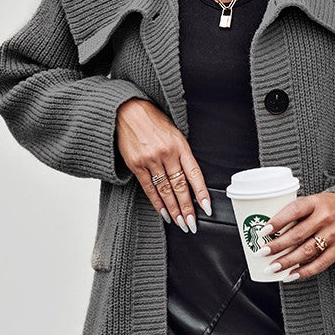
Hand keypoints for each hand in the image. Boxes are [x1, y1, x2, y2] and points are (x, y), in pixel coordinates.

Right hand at [116, 98, 210, 231]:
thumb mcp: (175, 133)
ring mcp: (150, 159)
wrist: (128, 110)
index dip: (201, 193)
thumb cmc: (154, 121)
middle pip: (180, 186)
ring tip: (180, 223)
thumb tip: (190, 180)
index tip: (206, 208)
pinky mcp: (136, 164)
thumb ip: (182, 154)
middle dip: (187, 208)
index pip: (194, 174)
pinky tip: (163, 213)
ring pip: (165, 191)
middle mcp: (166, 153)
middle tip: (191, 224)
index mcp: (180, 145)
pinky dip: (157, 203)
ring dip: (174, 210)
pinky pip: (149, 188)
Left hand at [257, 191, 334, 279]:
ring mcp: (333, 235)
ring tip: (272, 268)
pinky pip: (320, 264)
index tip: (263, 231)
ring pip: (306, 251)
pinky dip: (304, 271)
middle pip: (297, 234)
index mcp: (316, 203)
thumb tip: (270, 229)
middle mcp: (325, 218)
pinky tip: (290, 275)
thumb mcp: (315, 200)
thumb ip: (297, 211)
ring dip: (286, 262)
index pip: (294, 211)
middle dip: (277, 246)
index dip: (278, 221)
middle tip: (261, 253)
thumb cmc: (330, 205)